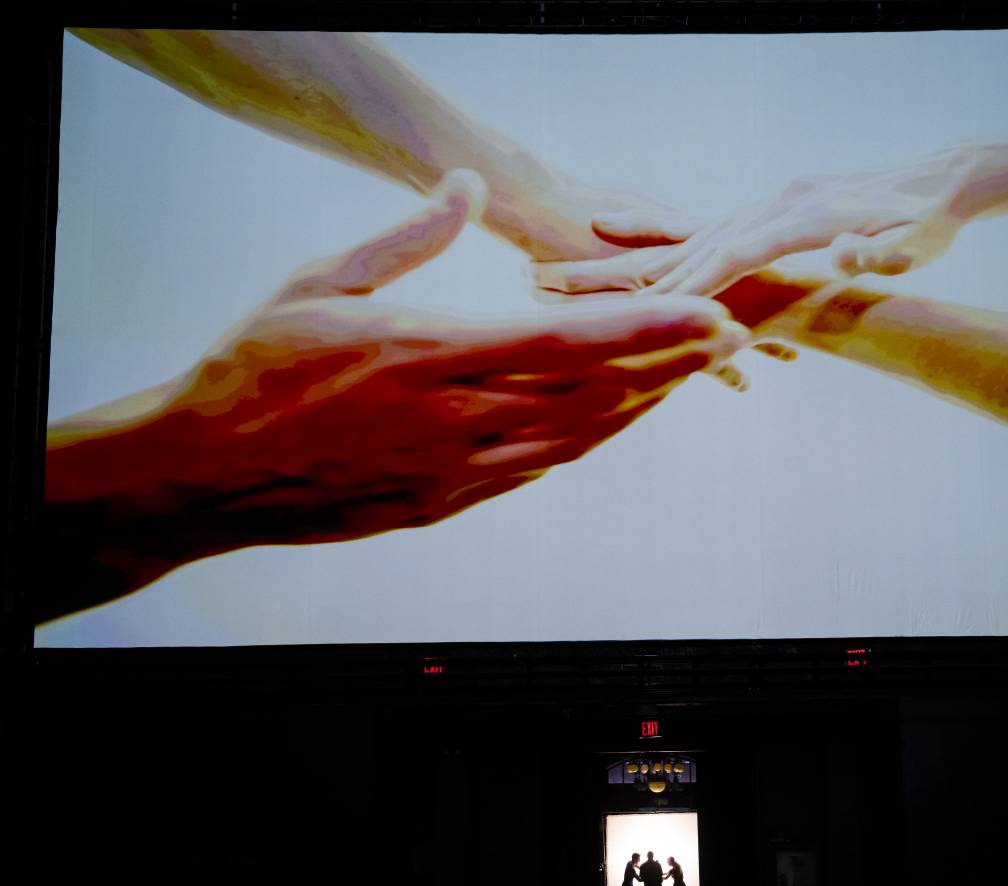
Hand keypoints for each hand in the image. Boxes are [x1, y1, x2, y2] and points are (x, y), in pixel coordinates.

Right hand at [43, 170, 746, 615]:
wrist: (204, 475)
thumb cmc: (253, 368)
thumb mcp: (320, 280)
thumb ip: (407, 236)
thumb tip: (464, 187)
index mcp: (430, 353)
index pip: (570, 339)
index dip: (652, 328)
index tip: (711, 314)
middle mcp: (457, 417)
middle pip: (594, 391)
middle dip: (671, 363)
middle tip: (728, 337)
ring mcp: (454, 469)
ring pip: (576, 436)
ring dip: (640, 404)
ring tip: (688, 375)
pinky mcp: (444, 502)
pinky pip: (537, 468)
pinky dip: (586, 439)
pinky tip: (614, 420)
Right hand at [531, 148, 985, 297]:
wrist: (940, 182)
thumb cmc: (929, 222)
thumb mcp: (913, 243)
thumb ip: (874, 250)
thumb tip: (845, 252)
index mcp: (802, 215)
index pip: (736, 252)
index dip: (694, 281)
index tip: (651, 307)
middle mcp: (777, 203)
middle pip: (698, 241)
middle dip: (641, 270)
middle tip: (585, 290)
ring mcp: (772, 202)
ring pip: (697, 234)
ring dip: (647, 259)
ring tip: (593, 276)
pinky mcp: (774, 207)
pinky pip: (715, 231)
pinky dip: (673, 243)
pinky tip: (641, 259)